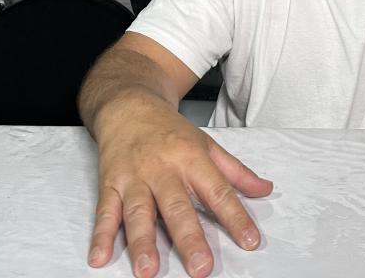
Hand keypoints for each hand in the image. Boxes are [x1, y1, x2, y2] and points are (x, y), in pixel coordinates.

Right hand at [89, 92, 272, 276]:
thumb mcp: (207, 144)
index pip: (219, 191)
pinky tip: (99, 257)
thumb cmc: (169, 129)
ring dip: (143, 242)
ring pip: (139, 213)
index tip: (249, 242)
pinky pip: (105, 212)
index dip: (236, 217)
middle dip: (189, 239)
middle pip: (178, 207)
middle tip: (201, 267)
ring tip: (148, 270)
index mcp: (192, 159)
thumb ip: (236, 172)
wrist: (128, 104)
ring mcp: (134, 178)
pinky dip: (100, 235)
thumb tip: (265, 190)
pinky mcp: (109, 184)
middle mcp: (163, 170)